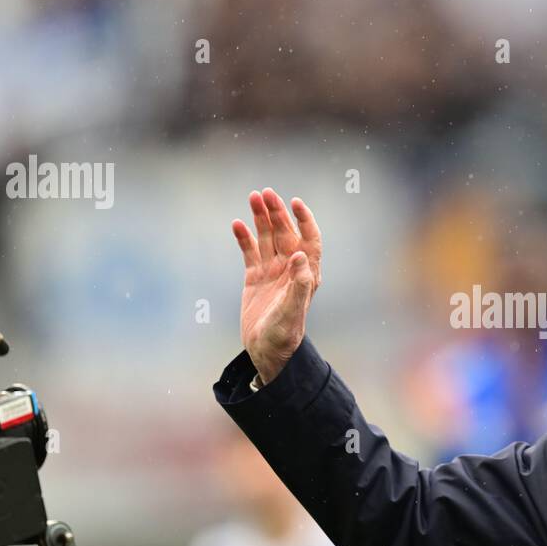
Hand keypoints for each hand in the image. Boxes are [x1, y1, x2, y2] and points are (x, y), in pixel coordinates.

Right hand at [231, 188, 322, 385]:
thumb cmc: (284, 336)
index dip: (304, 220)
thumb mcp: (292, 312)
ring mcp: (272, 272)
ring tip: (253, 197)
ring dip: (261, 218)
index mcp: (306, 275)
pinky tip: (236, 224)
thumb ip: (298, 285)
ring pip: (267, 238)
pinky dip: (244, 238)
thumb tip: (301, 256)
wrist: (266, 352)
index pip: (309, 240)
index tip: (295, 202)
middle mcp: (291, 269)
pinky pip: (250, 252)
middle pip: (285, 233)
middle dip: (277, 213)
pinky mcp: (255, 278)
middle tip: (265, 194)